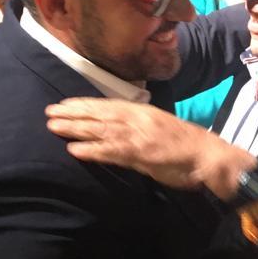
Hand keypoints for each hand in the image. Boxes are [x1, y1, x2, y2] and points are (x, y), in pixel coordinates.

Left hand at [45, 98, 248, 194]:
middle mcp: (138, 119)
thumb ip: (138, 129)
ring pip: (100, 129)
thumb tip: (118, 130)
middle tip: (49, 112)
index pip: (108, 105)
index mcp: (143, 112)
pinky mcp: (141, 154)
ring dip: (75, 129)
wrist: (208, 155)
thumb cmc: (186, 146)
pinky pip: (111, 151)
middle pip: (99, 114)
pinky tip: (74, 151)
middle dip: (73, 113)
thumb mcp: (159, 129)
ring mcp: (138, 136)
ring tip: (53, 127)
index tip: (65, 103)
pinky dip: (91, 151)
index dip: (85, 104)